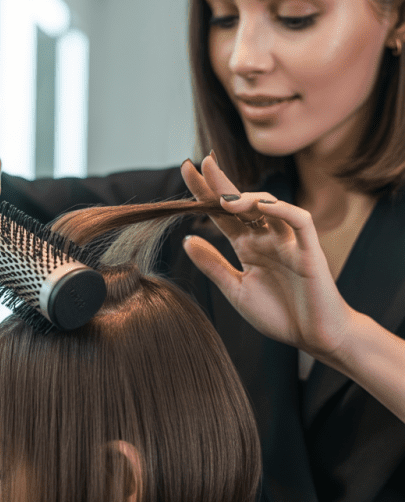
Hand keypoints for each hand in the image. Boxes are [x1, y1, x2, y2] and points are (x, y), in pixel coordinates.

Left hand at [181, 155, 355, 360]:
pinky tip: (263, 207)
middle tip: (201, 164)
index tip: (186, 170)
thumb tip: (187, 239)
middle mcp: (267, 238)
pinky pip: (300, 221)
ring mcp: (289, 242)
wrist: (315, 338)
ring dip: (248, 198)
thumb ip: (213, 265)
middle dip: (222, 183)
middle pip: (242, 203)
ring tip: (226, 199)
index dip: (206, 193)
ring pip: (270, 206)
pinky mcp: (310, 250)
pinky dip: (283, 210)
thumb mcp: (237, 291)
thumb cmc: (280, 315)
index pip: (223, 214)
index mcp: (248, 247)